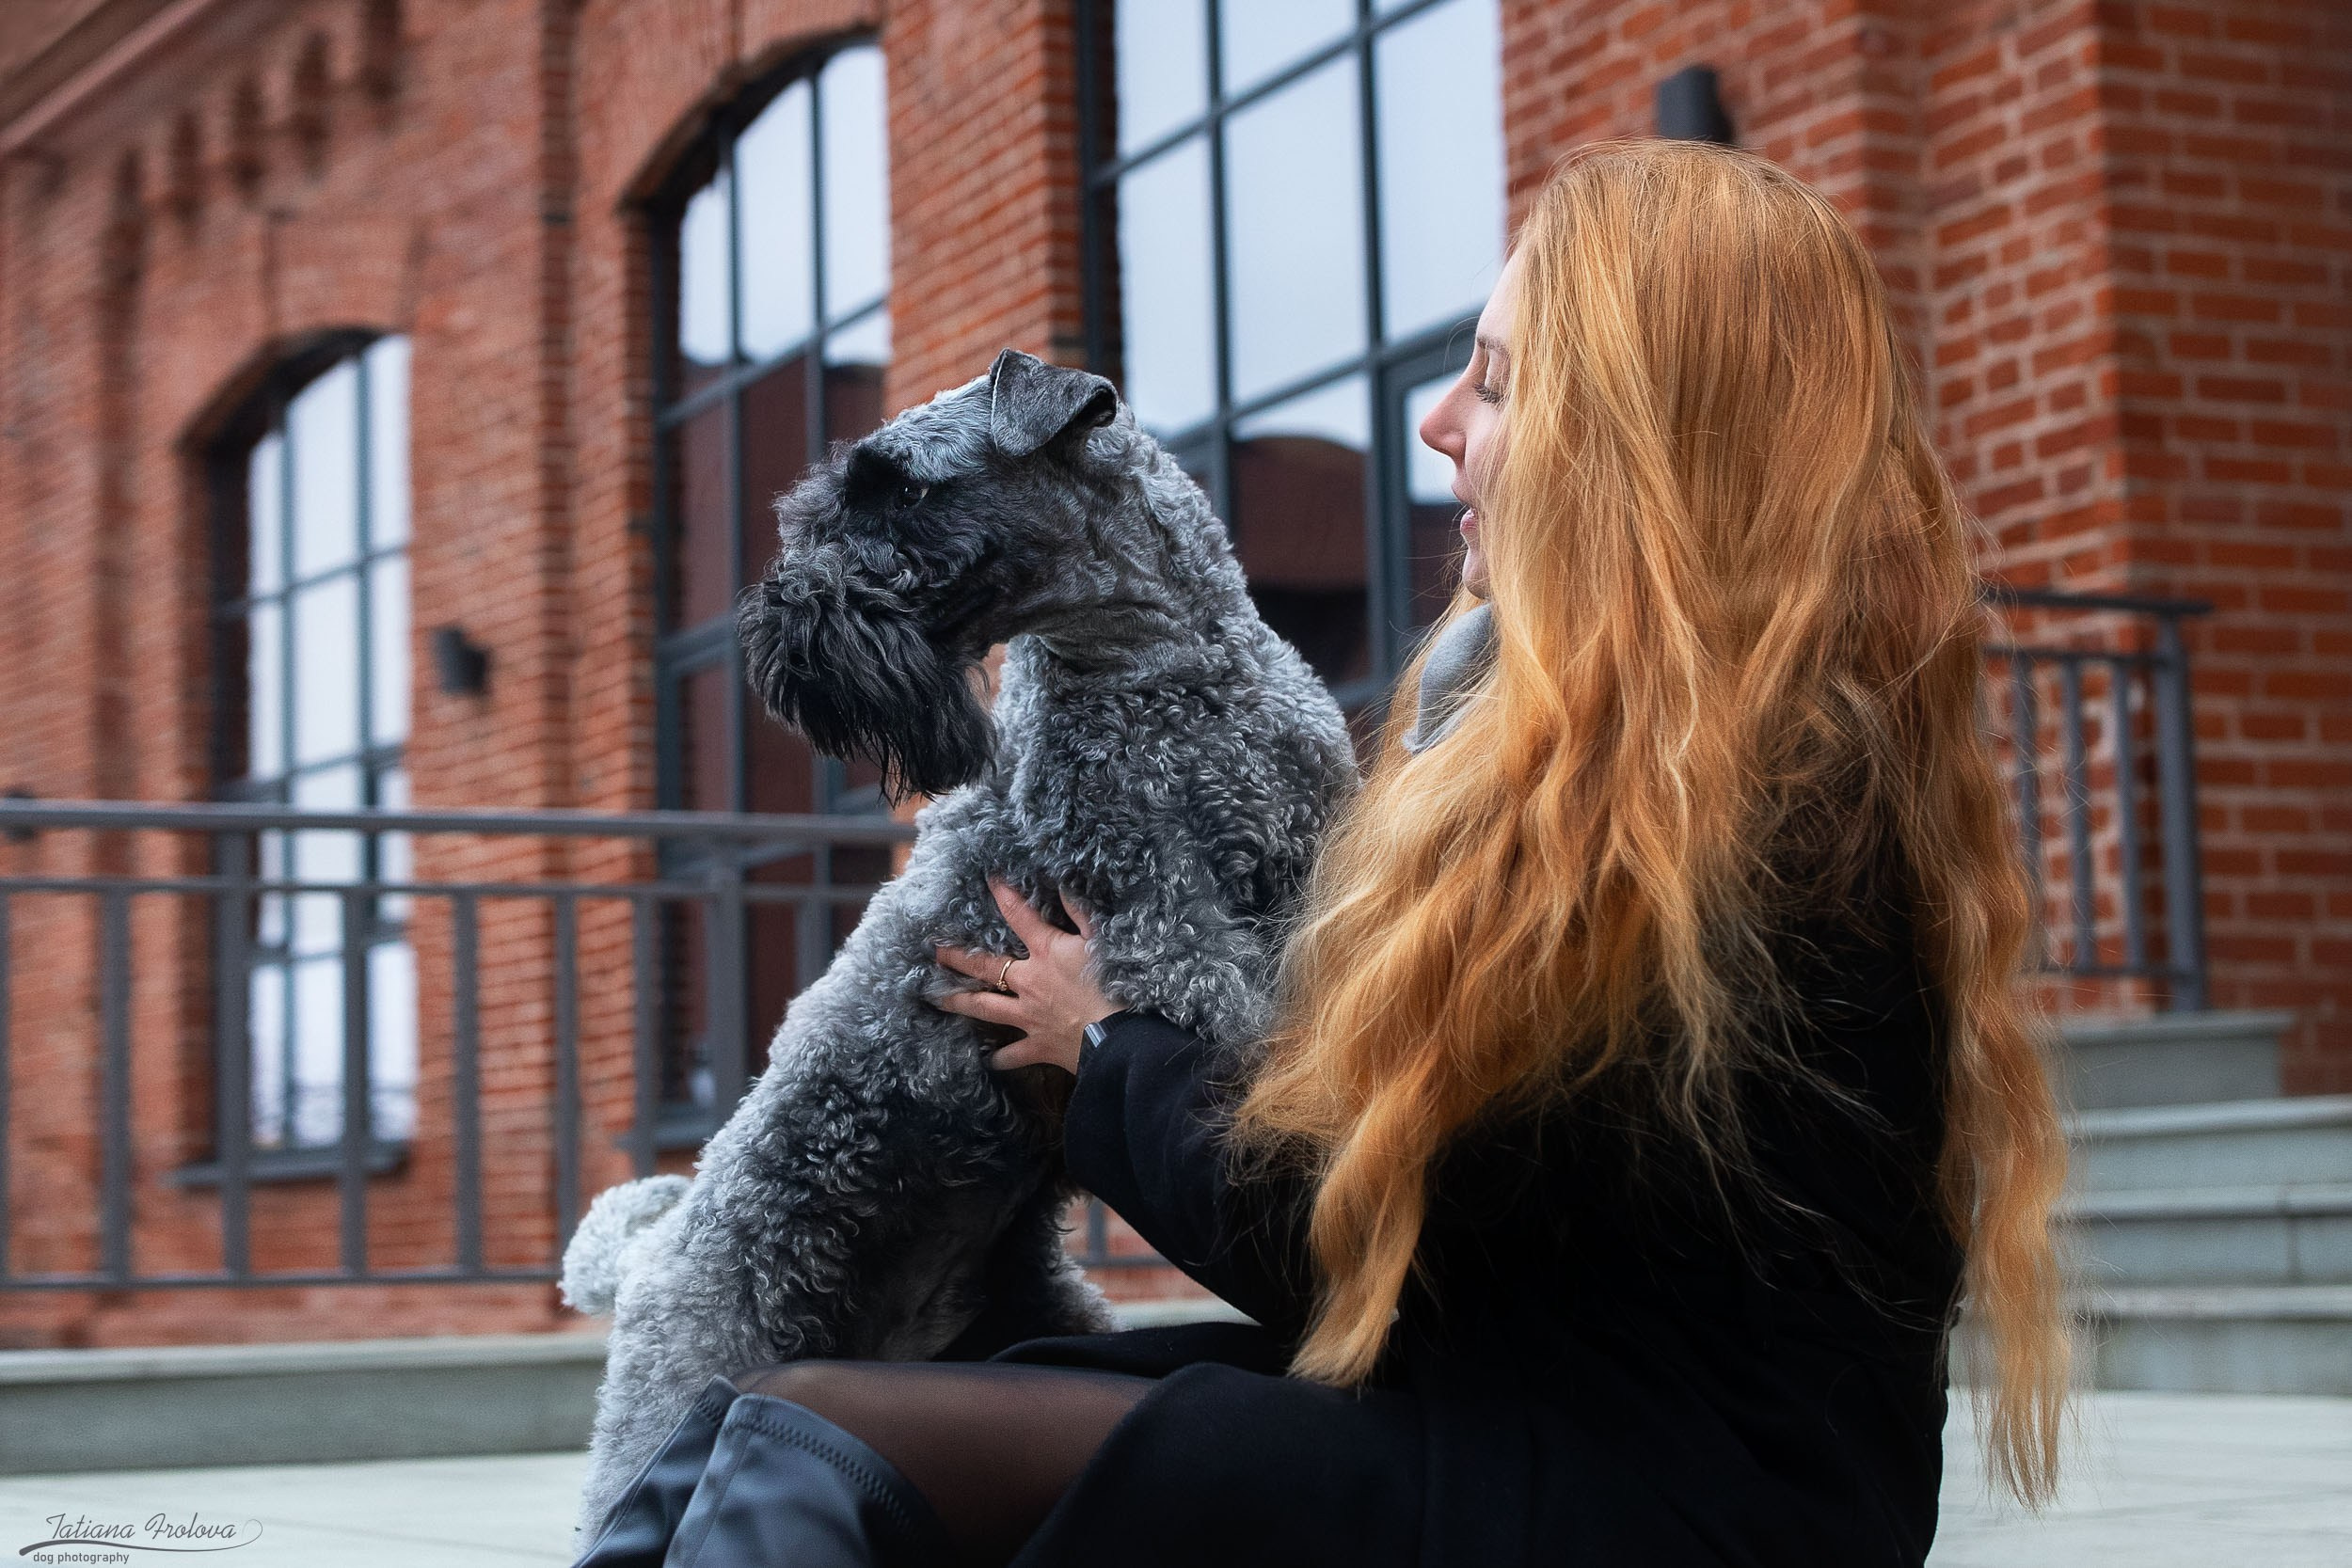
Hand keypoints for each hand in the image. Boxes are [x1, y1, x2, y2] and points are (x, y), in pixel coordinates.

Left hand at [933, 880, 1116, 1075]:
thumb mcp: (1101, 940)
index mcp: (1046, 952)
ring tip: (939, 999)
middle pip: (986, 966)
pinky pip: (1013, 1054)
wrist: (1119, 1037)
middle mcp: (1029, 982)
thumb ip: (1081, 912)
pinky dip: (1002, 1058)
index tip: (990, 881)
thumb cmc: (1114, 984)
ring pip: (986, 1007)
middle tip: (935, 951)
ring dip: (961, 1002)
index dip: (1004, 896)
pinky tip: (990, 1060)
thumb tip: (1065, 886)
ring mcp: (1029, 1016)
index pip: (1020, 916)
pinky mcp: (1038, 1045)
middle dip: (959, 957)